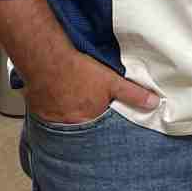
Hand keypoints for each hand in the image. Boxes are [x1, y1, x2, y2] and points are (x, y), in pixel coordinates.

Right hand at [24, 50, 157, 123]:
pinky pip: (47, 112)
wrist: (47, 60)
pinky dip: (53, 106)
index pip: (98, 129)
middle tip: (86, 103)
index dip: (102, 122)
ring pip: (63, 120)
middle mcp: (67, 125)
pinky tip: (57, 96)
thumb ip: (133, 95)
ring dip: (69, 112)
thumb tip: (154, 103)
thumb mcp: (112, 82)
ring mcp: (50, 119)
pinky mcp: (37, 109)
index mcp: (87, 121)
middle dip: (86, 117)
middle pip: (81, 124)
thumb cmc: (79, 72)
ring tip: (73, 98)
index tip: (102, 114)